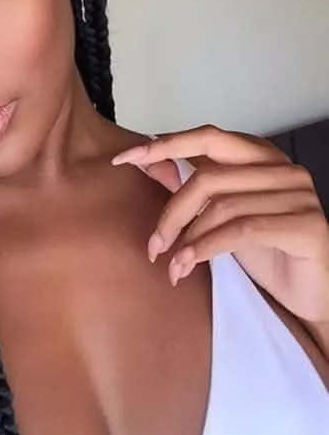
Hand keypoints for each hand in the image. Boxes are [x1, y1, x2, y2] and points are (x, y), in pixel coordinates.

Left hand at [112, 125, 328, 324]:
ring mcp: (299, 194)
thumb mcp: (221, 216)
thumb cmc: (267, 252)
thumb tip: (150, 163)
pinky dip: (206, 247)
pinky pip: (241, 230)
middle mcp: (283, 168)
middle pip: (208, 177)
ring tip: (172, 264)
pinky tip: (188, 264)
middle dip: (171, 211)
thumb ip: (193, 186)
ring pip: (220, 206)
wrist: (310, 295)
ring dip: (186, 239)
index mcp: (261, 156)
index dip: (164, 145)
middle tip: (154, 244)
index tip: (125, 158)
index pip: (207, 138)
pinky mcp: (306, 225)